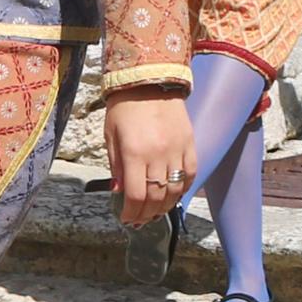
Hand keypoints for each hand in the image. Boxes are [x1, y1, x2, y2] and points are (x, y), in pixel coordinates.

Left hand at [105, 94, 196, 227]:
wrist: (150, 80)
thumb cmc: (125, 107)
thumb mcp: (111, 136)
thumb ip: (117, 166)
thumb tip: (120, 192)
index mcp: (134, 152)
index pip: (135, 195)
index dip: (131, 213)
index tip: (126, 219)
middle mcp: (158, 154)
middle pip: (156, 197)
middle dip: (146, 214)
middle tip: (139, 220)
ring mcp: (177, 149)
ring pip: (175, 190)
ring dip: (165, 207)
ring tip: (155, 212)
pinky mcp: (190, 144)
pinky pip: (190, 174)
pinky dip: (183, 188)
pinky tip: (173, 194)